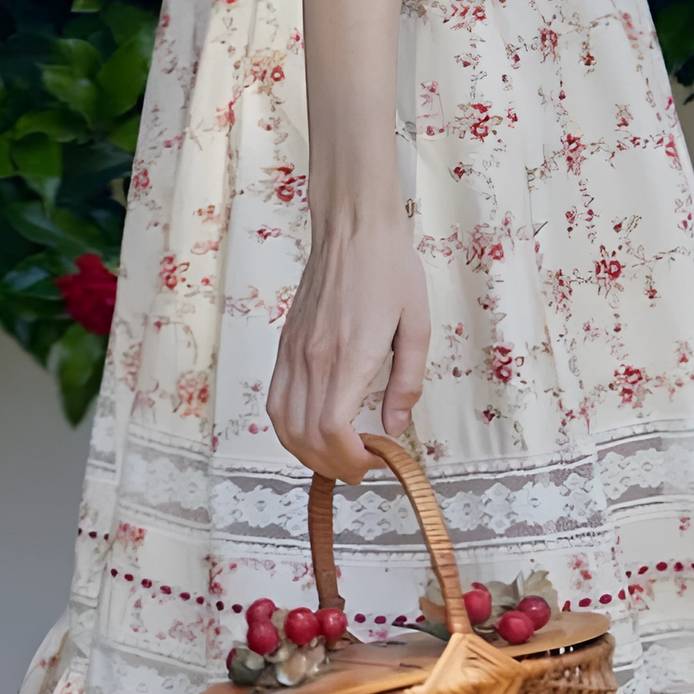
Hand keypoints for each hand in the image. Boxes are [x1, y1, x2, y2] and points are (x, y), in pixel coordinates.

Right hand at [267, 214, 430, 482]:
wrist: (352, 226)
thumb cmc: (389, 267)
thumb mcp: (418, 325)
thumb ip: (407, 382)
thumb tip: (395, 426)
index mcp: (349, 356)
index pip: (332, 430)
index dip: (350, 459)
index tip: (374, 461)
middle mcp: (313, 358)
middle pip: (305, 436)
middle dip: (331, 464)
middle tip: (360, 467)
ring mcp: (293, 351)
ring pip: (282, 422)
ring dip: (305, 451)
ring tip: (336, 455)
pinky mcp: (286, 343)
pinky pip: (275, 397)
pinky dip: (289, 425)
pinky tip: (311, 427)